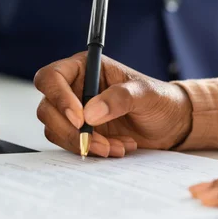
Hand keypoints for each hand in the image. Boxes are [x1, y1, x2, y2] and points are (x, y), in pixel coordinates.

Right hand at [33, 52, 192, 156]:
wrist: (170, 125)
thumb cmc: (159, 100)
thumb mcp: (145, 94)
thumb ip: (119, 98)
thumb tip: (90, 113)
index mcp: (84, 68)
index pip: (52, 77)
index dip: (58, 97)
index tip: (80, 118)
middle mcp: (73, 88)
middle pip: (47, 108)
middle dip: (71, 130)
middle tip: (98, 141)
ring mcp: (74, 112)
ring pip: (56, 130)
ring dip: (84, 143)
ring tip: (116, 146)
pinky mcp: (79, 133)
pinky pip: (70, 144)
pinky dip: (91, 150)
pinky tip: (116, 147)